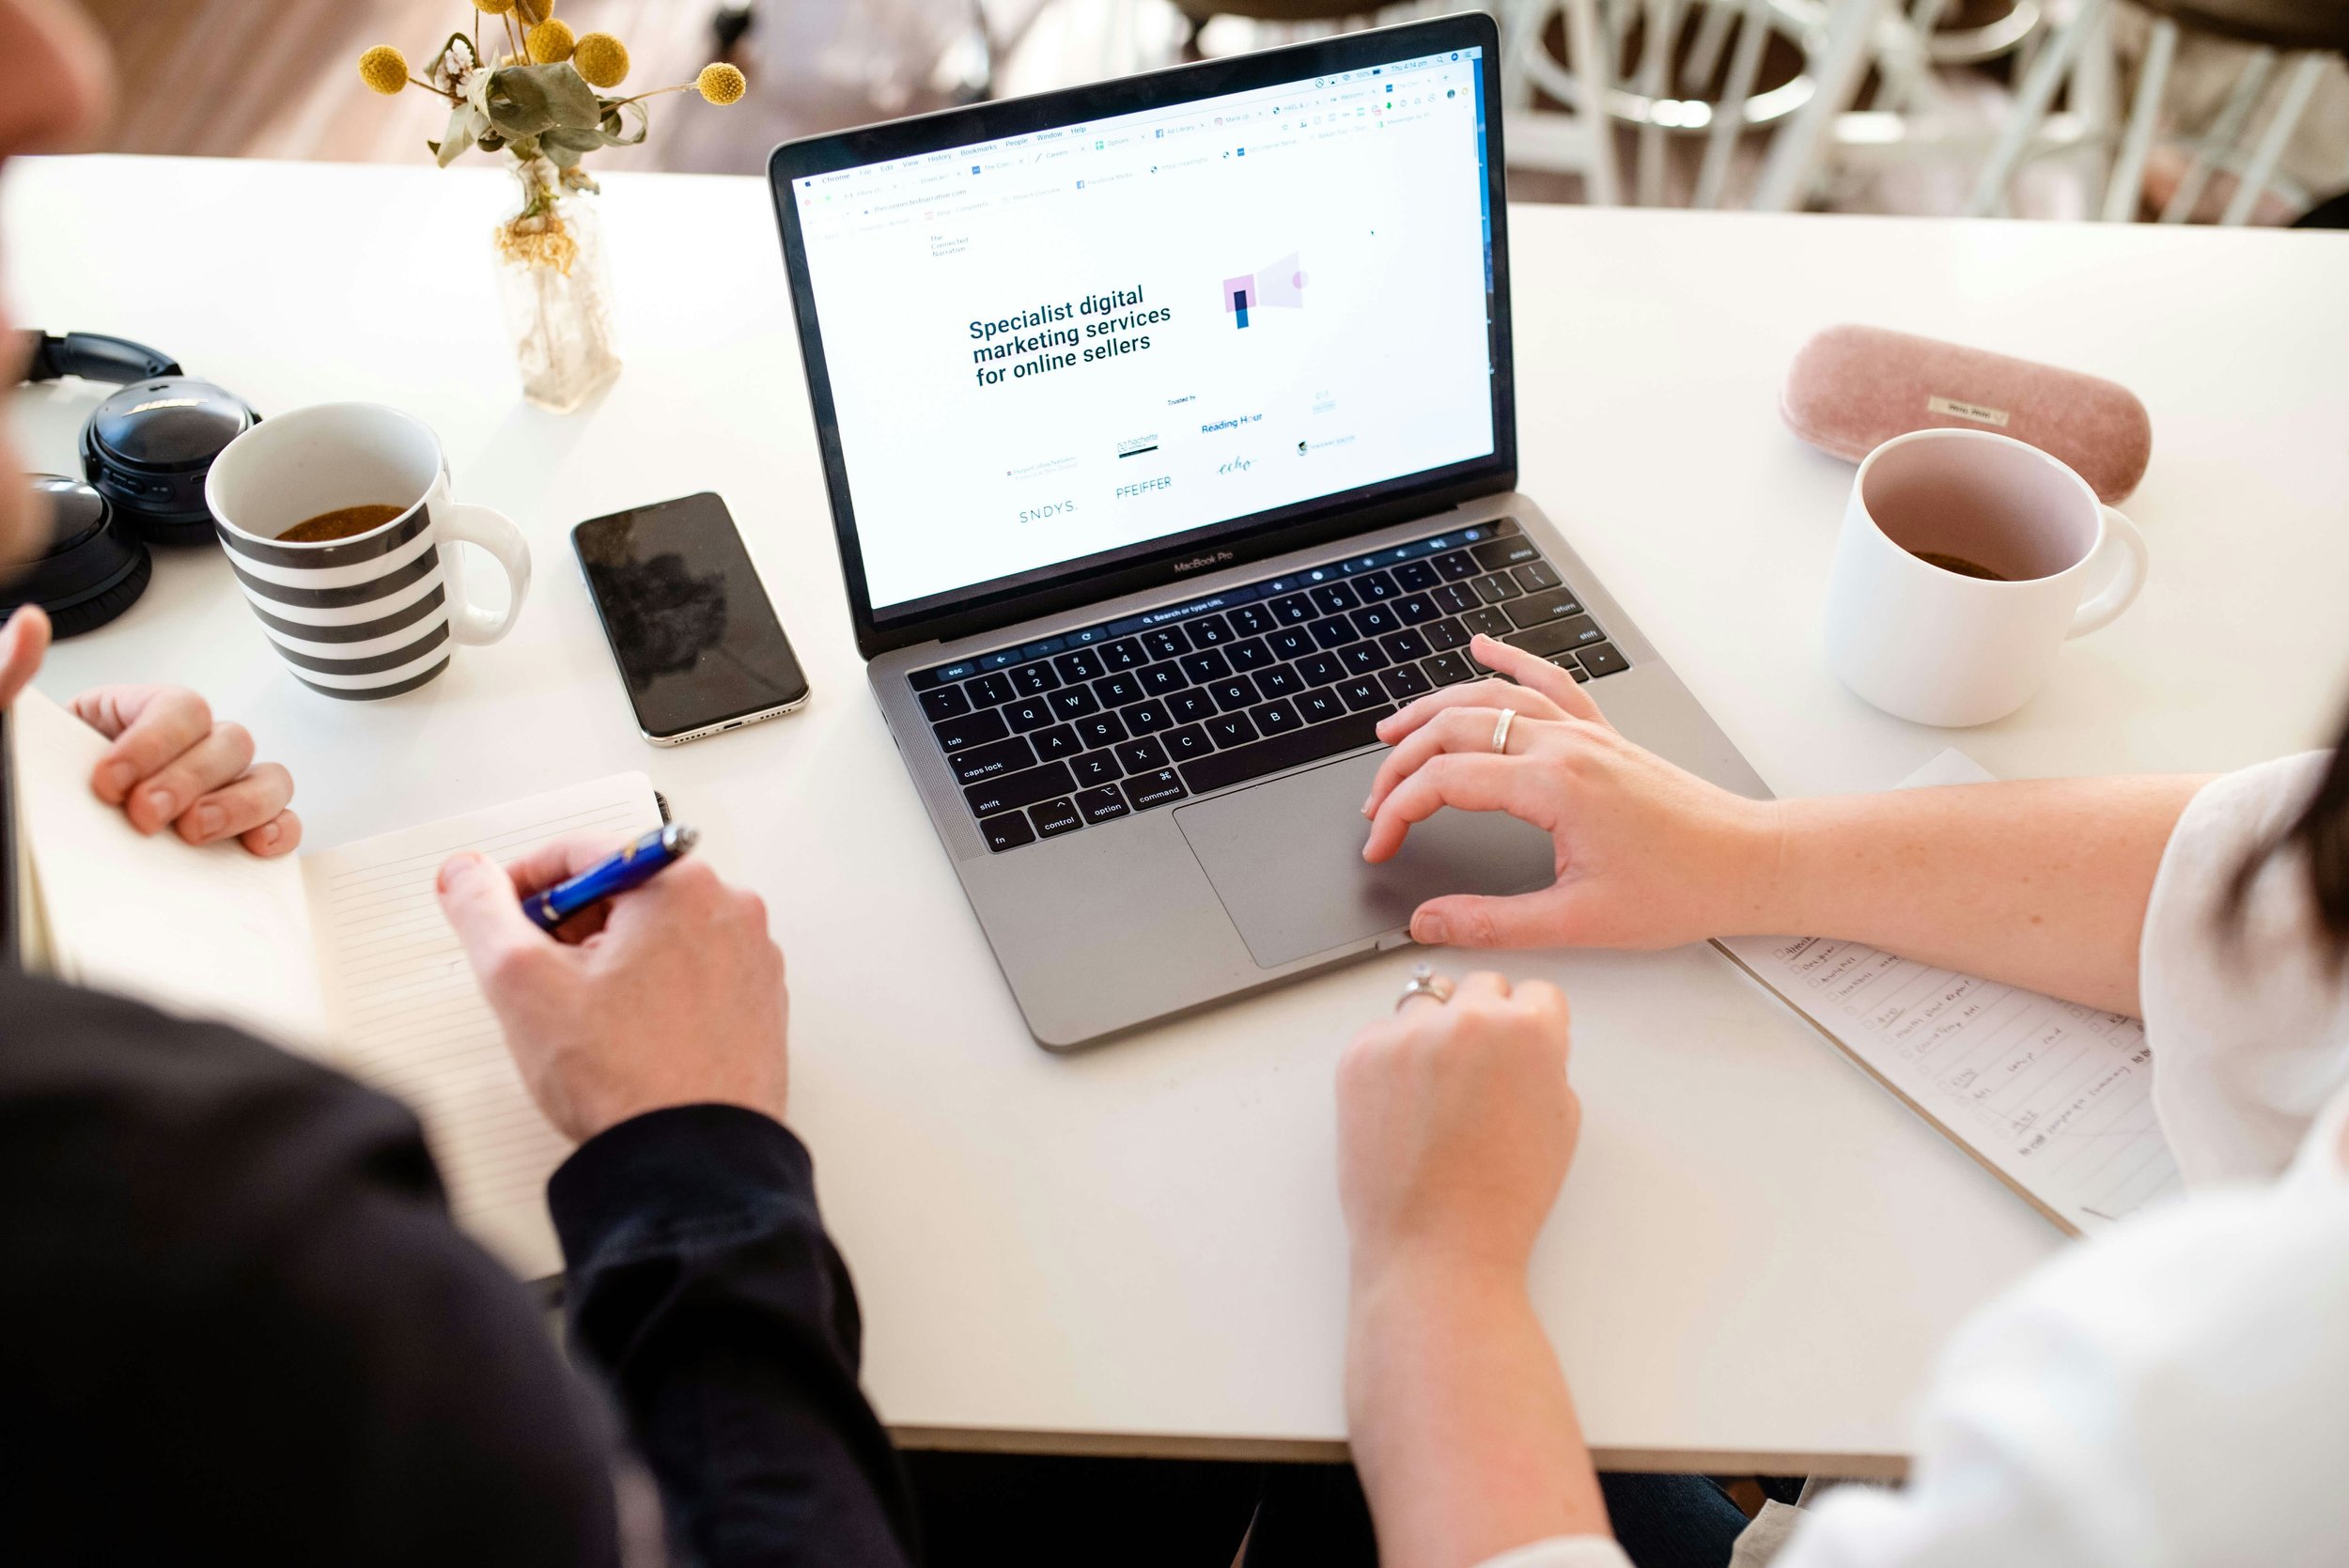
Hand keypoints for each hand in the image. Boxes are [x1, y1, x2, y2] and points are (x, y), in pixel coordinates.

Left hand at [0, 606, 302, 855]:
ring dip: (239, 805)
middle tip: (145, 817)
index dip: (155, 744)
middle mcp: (188, 748)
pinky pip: (282, 822)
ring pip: (269, 778)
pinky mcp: (234, 833)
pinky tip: (251, 846)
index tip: (109, 783)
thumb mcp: (8, 726)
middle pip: (231, 742)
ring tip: (193, 834)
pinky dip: (279, 830)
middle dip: (191, 780)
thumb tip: (29, 623)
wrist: (22, 839)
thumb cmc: (26, 779)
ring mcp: (217, 790)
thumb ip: (8, 674)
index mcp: (138, 714)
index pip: (181, 708)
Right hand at [435, 835, 789, 1142]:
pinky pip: (691, 973)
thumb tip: (467, 875)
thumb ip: (482, 912)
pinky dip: (651, 991)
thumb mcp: (521, 981)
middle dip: (569, 927)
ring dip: (608, 961)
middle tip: (539, 979)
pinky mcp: (759, 1004)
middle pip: (623, 891)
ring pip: (657, 935)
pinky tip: (626, 1037)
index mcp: (682, 885)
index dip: (523, 884)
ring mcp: (752, 959)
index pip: (582, 853)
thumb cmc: (624, 1078)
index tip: (497, 914)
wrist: (691, 1162)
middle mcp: (731, 911)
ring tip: (584, 1020)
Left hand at [1336, 970, 1578, 1291]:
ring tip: (1438, 1091)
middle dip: (1485, 1021)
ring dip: (1436, 1031)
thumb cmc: (1503, 1197)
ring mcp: (1405, 1034)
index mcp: (1527, 1030)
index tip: (1519, 1052)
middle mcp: (1465, 1020)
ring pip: (1428, 1003)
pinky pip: (1382, 1033)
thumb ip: (1546, 1063)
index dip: (1532, 1028)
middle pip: (1481, 987)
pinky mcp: (1359, 1054)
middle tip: (1478, 1073)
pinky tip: (1404, 1106)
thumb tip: (1525, 1040)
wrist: (1436, 1246)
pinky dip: (1393, 1059)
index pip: (1537, 993)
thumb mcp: (1560, 1121)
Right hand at [1360, 635, 1774, 949]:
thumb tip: (1429, 923)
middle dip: (1401, 762)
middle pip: (1455, 729)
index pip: (1444, 781)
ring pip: (1491, 698)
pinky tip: (1482, 648)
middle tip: (1375, 802)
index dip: (1397, 811)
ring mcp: (1585, 733)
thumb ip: (1492, 923)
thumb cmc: (1683, 887)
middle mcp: (1564, 745)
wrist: (1750, 862)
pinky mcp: (1602, 735)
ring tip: (1394, 731)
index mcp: (1553, 785)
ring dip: (1435, 709)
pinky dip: (1509, 659)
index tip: (1381, 845)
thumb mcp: (1578, 921)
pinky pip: (1547, 681)